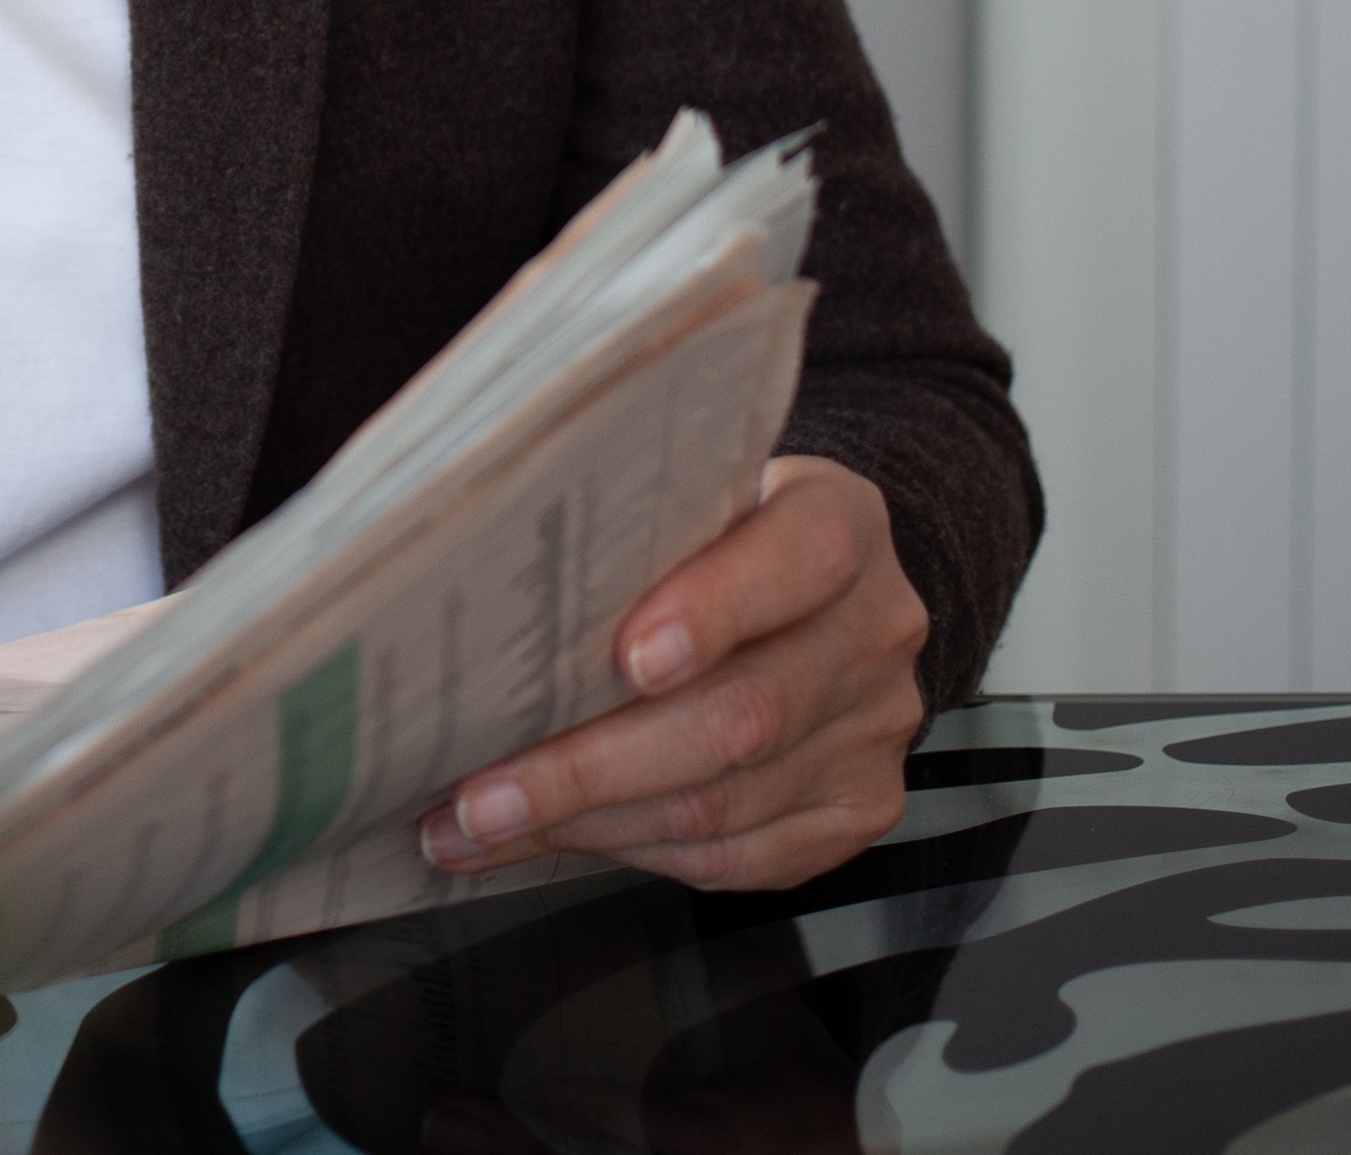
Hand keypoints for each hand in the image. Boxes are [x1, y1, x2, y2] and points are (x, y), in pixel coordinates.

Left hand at [418, 455, 926, 891]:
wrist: (821, 587)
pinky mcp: (855, 811)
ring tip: (479, 824)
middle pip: (743, 715)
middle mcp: (872, 630)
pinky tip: (553, 841)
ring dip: (585, 824)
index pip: (800, 559)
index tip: (626, 657)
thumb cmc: (724, 534)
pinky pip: (733, 857)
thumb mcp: (694, 492)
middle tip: (483, 792)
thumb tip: (481, 582)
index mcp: (840, 522)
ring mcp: (871, 730)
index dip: (715, 610)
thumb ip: (632, 531)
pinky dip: (627, 853)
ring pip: (723, 805)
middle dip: (592, 766)